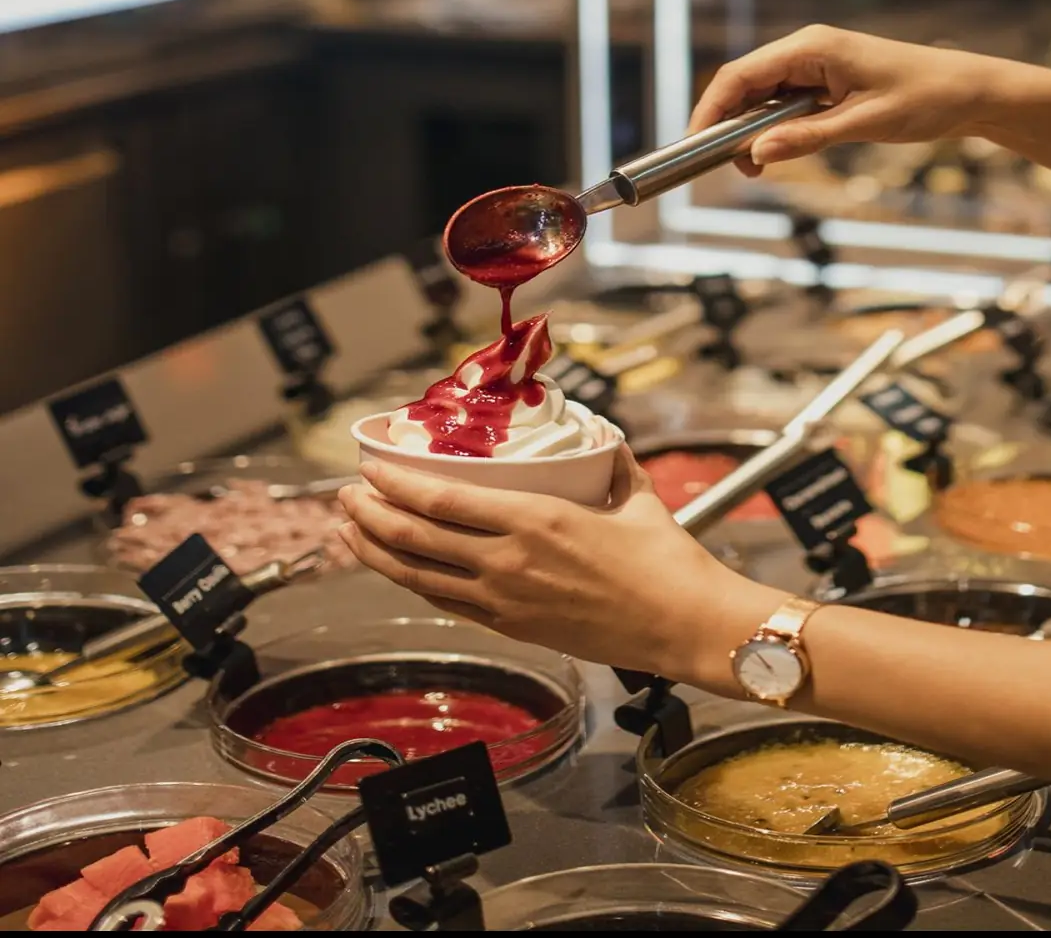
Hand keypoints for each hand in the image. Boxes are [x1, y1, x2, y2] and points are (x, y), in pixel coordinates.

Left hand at [336, 448, 779, 680]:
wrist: (684, 624)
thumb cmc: (667, 561)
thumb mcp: (636, 496)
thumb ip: (609, 464)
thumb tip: (599, 441)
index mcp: (535, 520)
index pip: (441, 499)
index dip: (394, 483)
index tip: (370, 467)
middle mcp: (508, 562)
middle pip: (414, 537)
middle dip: (368, 515)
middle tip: (346, 496)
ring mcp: (506, 601)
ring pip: (418, 576)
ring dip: (375, 553)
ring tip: (350, 534)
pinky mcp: (514, 629)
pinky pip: (447, 604)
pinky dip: (413, 584)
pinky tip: (399, 571)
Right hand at [688, 26, 1020, 172]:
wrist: (970, 92)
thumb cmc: (927, 98)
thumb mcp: (864, 124)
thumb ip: (808, 138)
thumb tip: (755, 154)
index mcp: (812, 47)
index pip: (740, 75)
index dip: (710, 109)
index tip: (694, 145)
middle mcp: (809, 49)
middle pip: (745, 84)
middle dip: (726, 124)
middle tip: (722, 168)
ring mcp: (819, 64)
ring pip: (763, 95)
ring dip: (750, 130)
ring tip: (752, 168)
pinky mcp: (830, 81)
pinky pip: (787, 101)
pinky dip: (774, 127)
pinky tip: (775, 152)